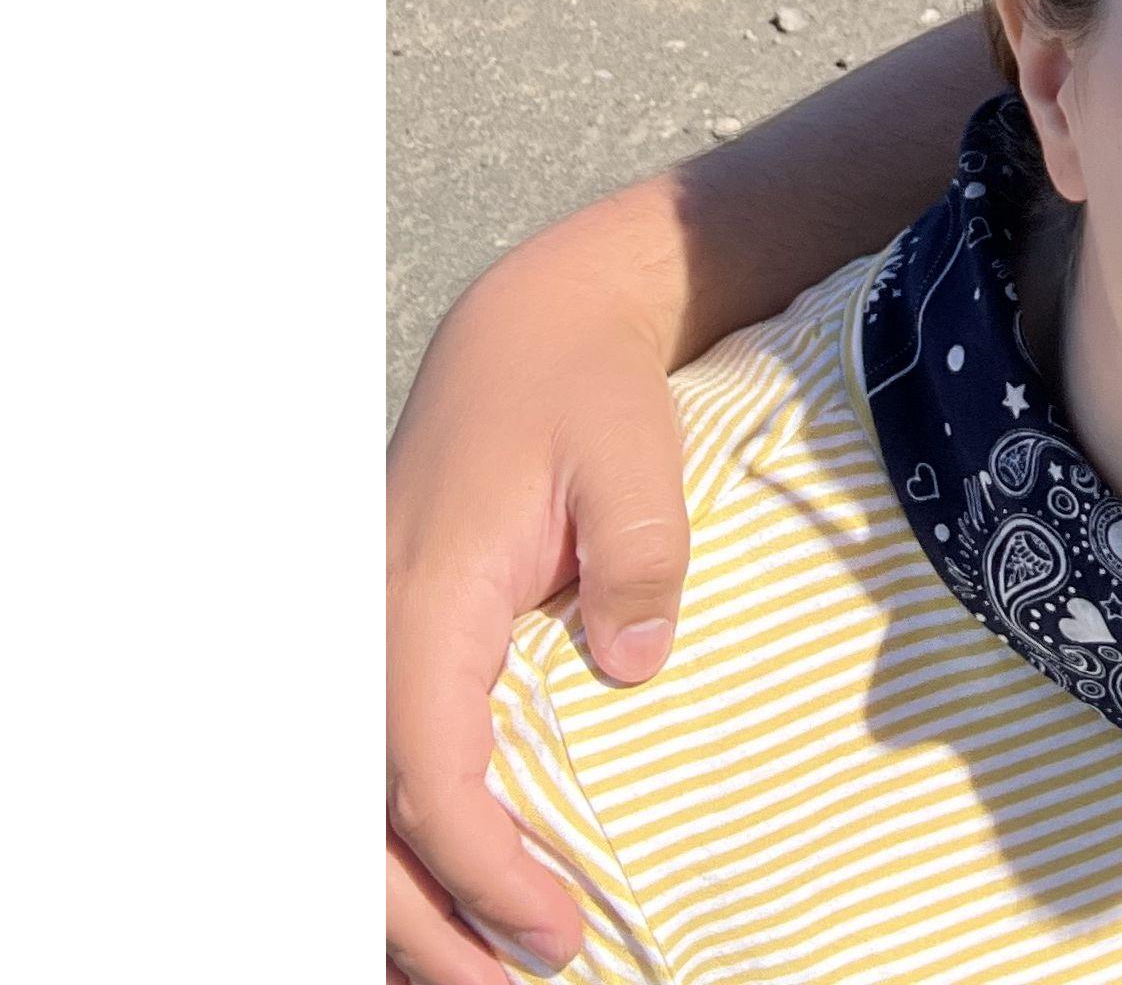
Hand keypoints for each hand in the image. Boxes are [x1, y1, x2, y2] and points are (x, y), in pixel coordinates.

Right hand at [386, 218, 690, 983]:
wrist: (533, 330)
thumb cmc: (585, 393)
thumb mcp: (634, 457)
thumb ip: (641, 560)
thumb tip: (635, 667)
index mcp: (420, 600)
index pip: (427, 774)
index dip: (480, 868)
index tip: (552, 927)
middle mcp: (369, 633)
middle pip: (366, 823)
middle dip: (431, 927)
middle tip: (526, 981)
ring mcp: (366, 643)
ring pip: (354, 813)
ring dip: (409, 905)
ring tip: (491, 974)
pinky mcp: (386, 647)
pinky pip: (372, 770)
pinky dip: (402, 848)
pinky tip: (453, 904)